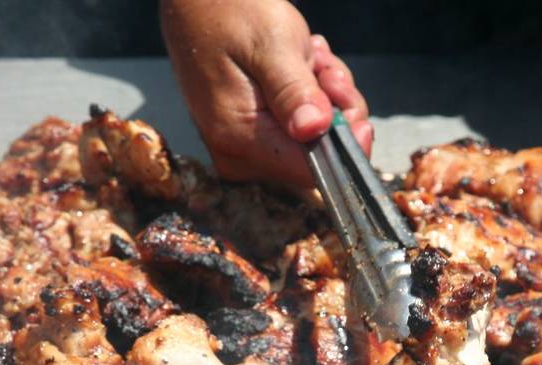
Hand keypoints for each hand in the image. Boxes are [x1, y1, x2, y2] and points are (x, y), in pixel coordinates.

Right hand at [160, 0, 371, 186]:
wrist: (197, 1)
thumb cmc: (228, 11)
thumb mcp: (271, 43)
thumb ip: (294, 90)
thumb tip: (315, 130)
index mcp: (239, 137)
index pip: (311, 171)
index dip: (341, 141)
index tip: (345, 97)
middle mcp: (238, 155)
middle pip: (315, 158)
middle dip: (332, 111)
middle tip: (321, 67)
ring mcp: (242, 149)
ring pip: (311, 142)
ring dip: (323, 98)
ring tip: (308, 58)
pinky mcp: (249, 138)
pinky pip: (297, 131)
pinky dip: (310, 98)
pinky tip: (299, 67)